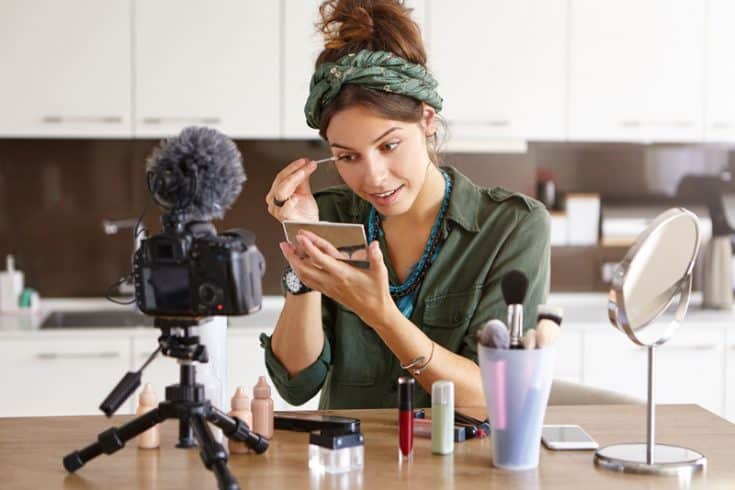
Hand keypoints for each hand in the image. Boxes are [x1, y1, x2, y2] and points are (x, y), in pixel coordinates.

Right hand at [266, 158, 318, 222]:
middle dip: (295, 171)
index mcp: (276, 192)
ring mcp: (277, 209)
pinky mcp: (284, 218)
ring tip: (303, 173)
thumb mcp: (304, 191)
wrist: (310, 226)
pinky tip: (295, 198)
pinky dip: (289, 203)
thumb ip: (303, 178)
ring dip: (293, 180)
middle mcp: (274, 200)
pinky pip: (284, 210)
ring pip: (281, 191)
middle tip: (307, 165)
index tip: (304, 161)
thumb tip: (306, 164)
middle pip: (281, 181)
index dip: (293, 167)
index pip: (282, 176)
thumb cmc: (305, 212)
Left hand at [279, 230, 395, 328]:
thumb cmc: (376, 291)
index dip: (309, 247)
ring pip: (303, 276)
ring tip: (286, 251)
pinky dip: (299, 272)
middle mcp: (332, 281)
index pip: (321, 259)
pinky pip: (308, 282)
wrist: (374, 311)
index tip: (301, 236)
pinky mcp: (327, 292)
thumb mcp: (380, 272)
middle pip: (304, 268)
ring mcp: (328, 288)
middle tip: (284, 243)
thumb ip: (376, 257)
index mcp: (343, 274)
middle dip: (292, 255)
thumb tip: (374, 244)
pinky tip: (297, 265)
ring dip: (293, 263)